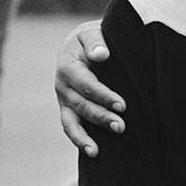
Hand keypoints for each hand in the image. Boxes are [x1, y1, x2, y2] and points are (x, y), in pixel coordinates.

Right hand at [55, 20, 125, 156]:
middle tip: (121, 126)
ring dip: (86, 136)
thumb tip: (102, 55)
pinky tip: (93, 152)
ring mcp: (64, 100)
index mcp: (68, 66)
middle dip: (101, 117)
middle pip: (81, 105)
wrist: (84, 44)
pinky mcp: (68, 109)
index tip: (122, 105)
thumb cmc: (93, 39)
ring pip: (72, 121)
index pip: (86, 84)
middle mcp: (62, 85)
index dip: (104, 96)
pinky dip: (79, 140)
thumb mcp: (91, 33)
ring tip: (97, 150)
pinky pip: (70, 127)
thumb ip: (96, 41)